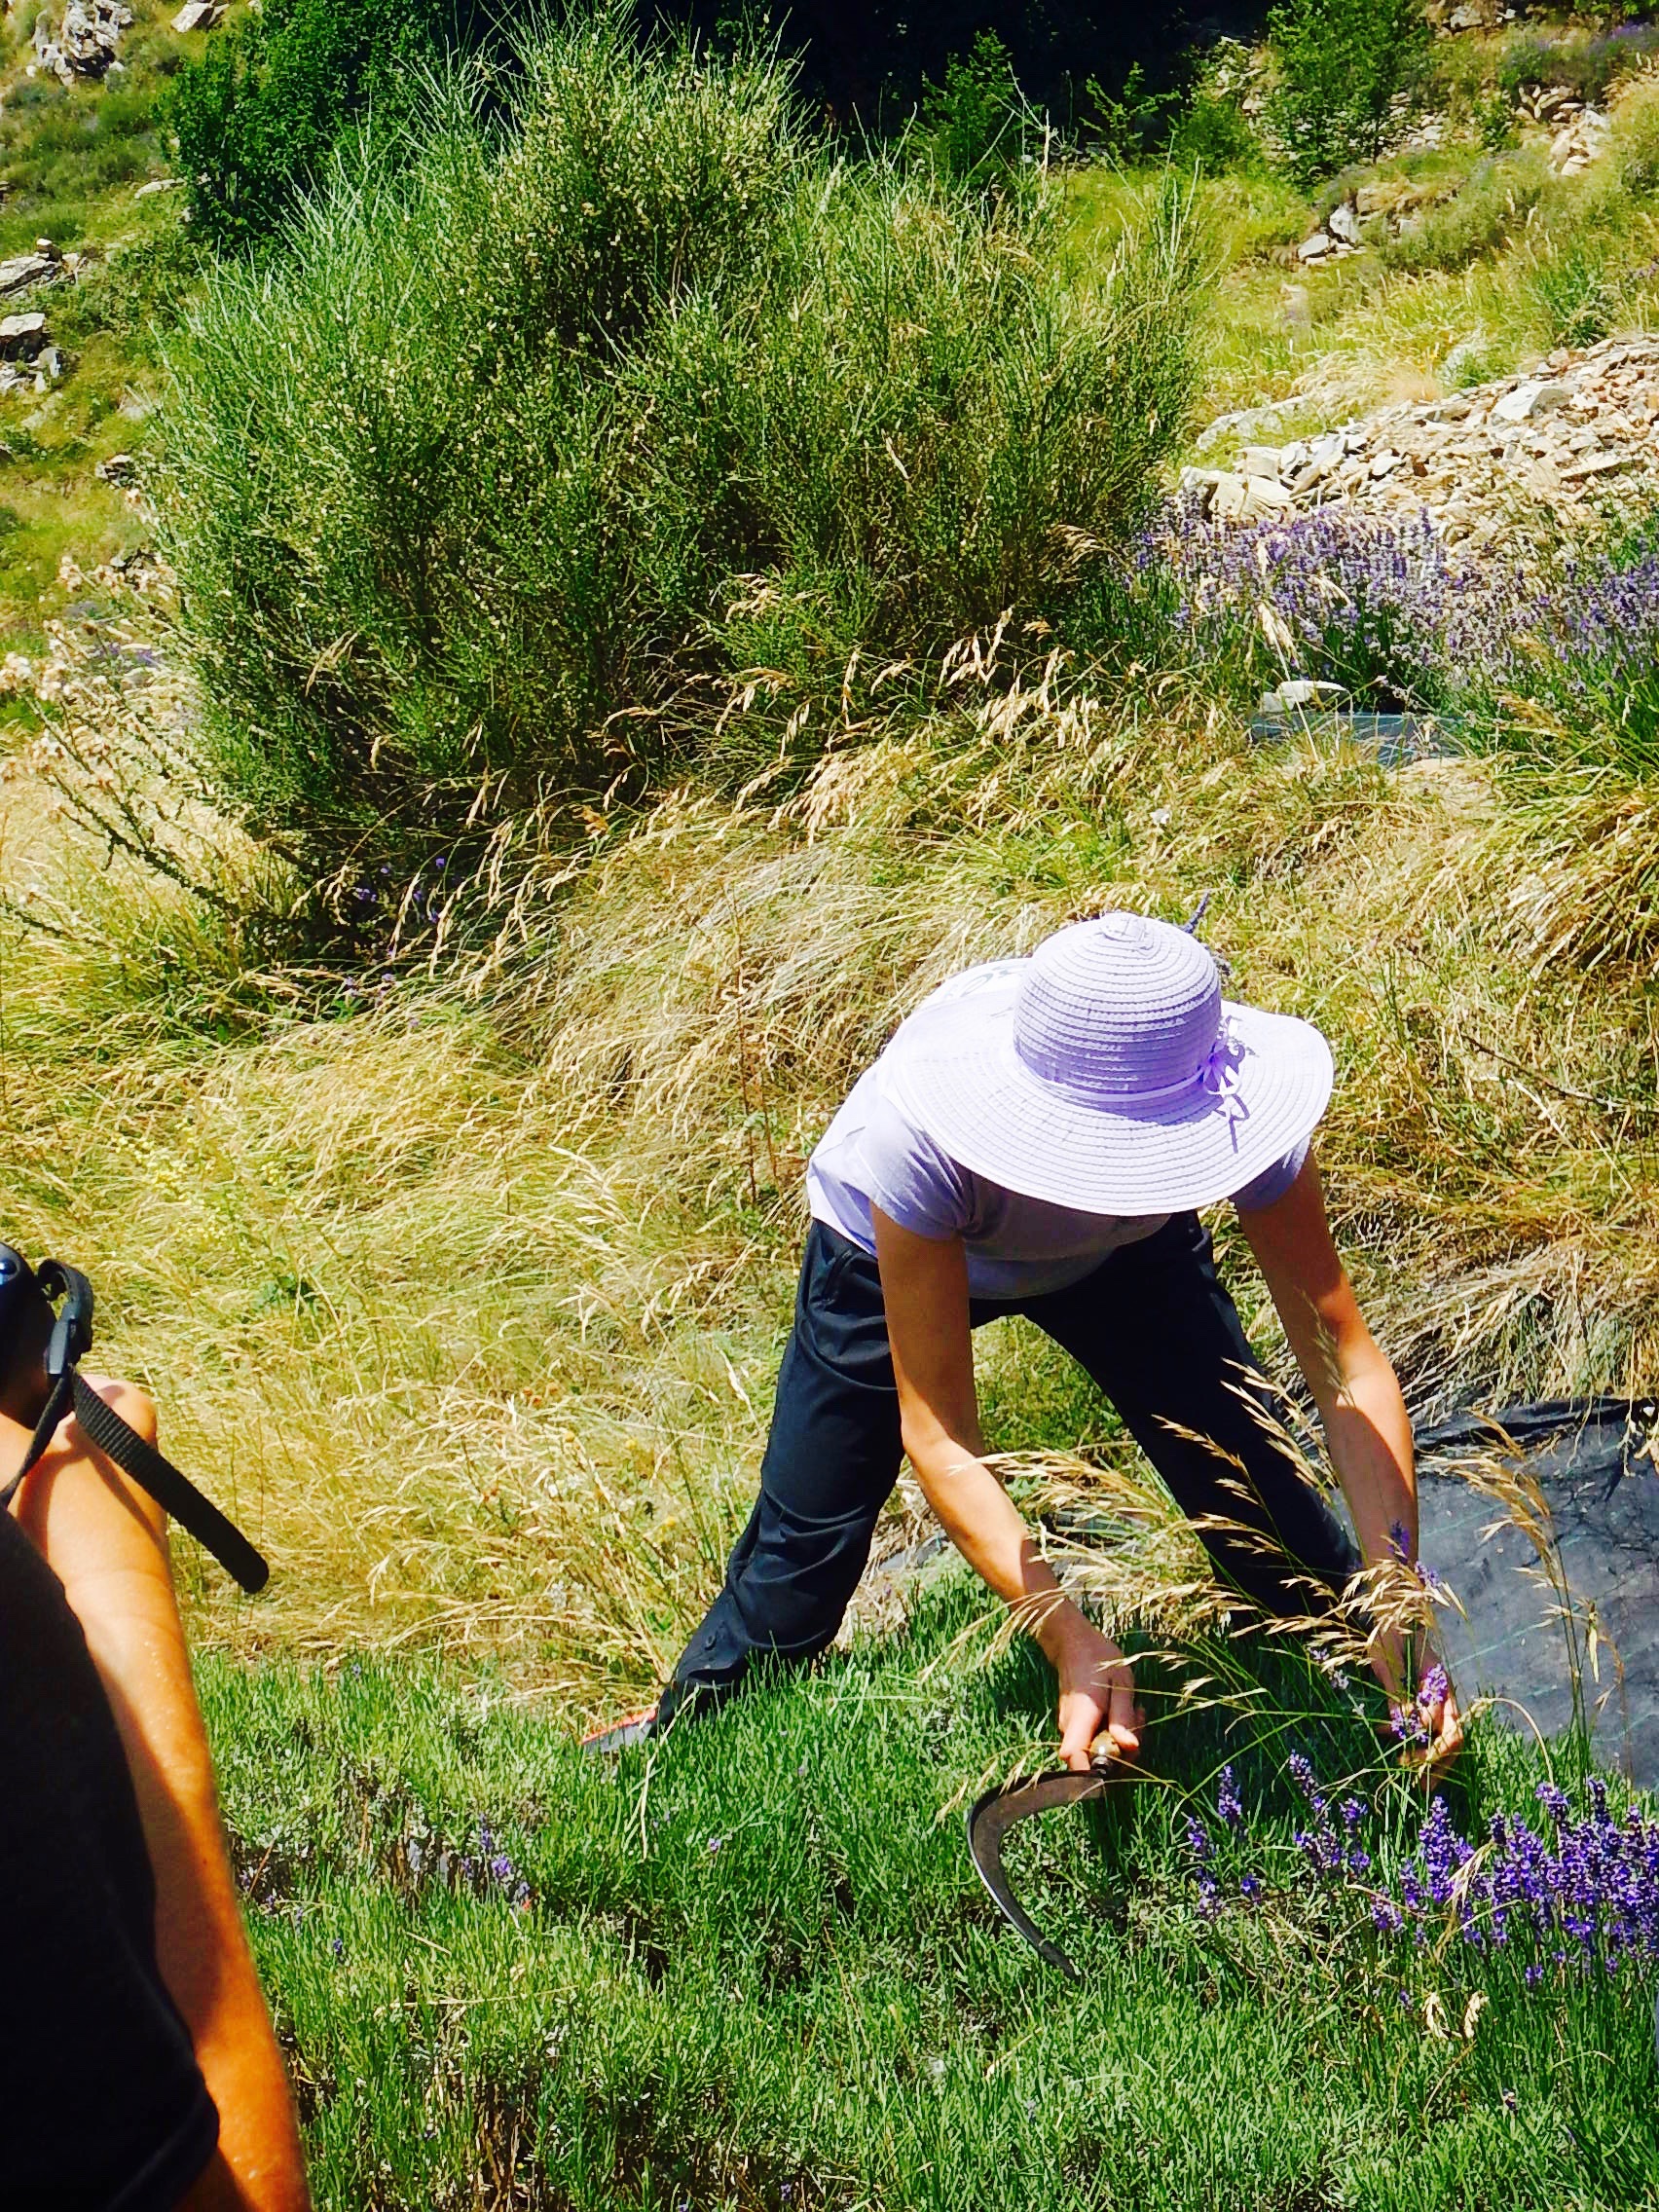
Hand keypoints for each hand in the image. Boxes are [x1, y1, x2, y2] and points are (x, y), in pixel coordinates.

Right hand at [1053, 1619, 1141, 1772]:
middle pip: (1095, 1761)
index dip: (1092, 1773)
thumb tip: (1131, 1748)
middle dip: (1125, 1753)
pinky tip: (1126, 1712)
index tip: (1120, 1763)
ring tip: (1136, 1711)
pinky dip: (1115, 1733)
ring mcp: (1072, 1729)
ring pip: (1099, 1751)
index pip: (1074, 1758)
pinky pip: (1097, 1740)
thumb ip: (1123, 1717)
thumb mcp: (1120, 1683)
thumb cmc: (1099, 1660)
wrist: (1075, 1644)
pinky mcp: (1077, 1727)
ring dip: (1123, 1740)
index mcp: (1080, 1718)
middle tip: (1140, 1721)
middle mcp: (1071, 1729)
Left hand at [1371, 1628, 1463, 1771]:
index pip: (1440, 1721)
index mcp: (1439, 1680)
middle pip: (1453, 1736)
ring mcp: (1442, 1699)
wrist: (1389, 1614)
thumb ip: (1394, 1692)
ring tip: (1419, 1784)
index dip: (1419, 1738)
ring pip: (1450, 1739)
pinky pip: (1439, 1733)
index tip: (1395, 1744)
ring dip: (1436, 1763)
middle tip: (1416, 1783)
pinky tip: (1415, 1762)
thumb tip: (1400, 1726)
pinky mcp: (1432, 1703)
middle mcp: (1446, 1692)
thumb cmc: (1387, 1633)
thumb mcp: (1385, 1662)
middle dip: (1436, 1762)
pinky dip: (1429, 1750)